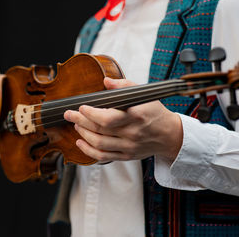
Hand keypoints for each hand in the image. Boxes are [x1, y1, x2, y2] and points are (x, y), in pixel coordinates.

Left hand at [64, 77, 182, 162]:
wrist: (169, 135)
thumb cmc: (155, 112)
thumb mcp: (144, 94)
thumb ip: (125, 86)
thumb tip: (106, 81)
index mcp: (136, 115)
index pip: (108, 118)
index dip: (91, 114)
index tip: (81, 107)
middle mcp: (132, 133)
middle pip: (100, 130)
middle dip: (80, 121)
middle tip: (69, 114)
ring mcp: (129, 146)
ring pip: (99, 144)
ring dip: (83, 134)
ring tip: (76, 125)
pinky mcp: (127, 156)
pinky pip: (103, 156)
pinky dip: (88, 151)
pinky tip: (80, 142)